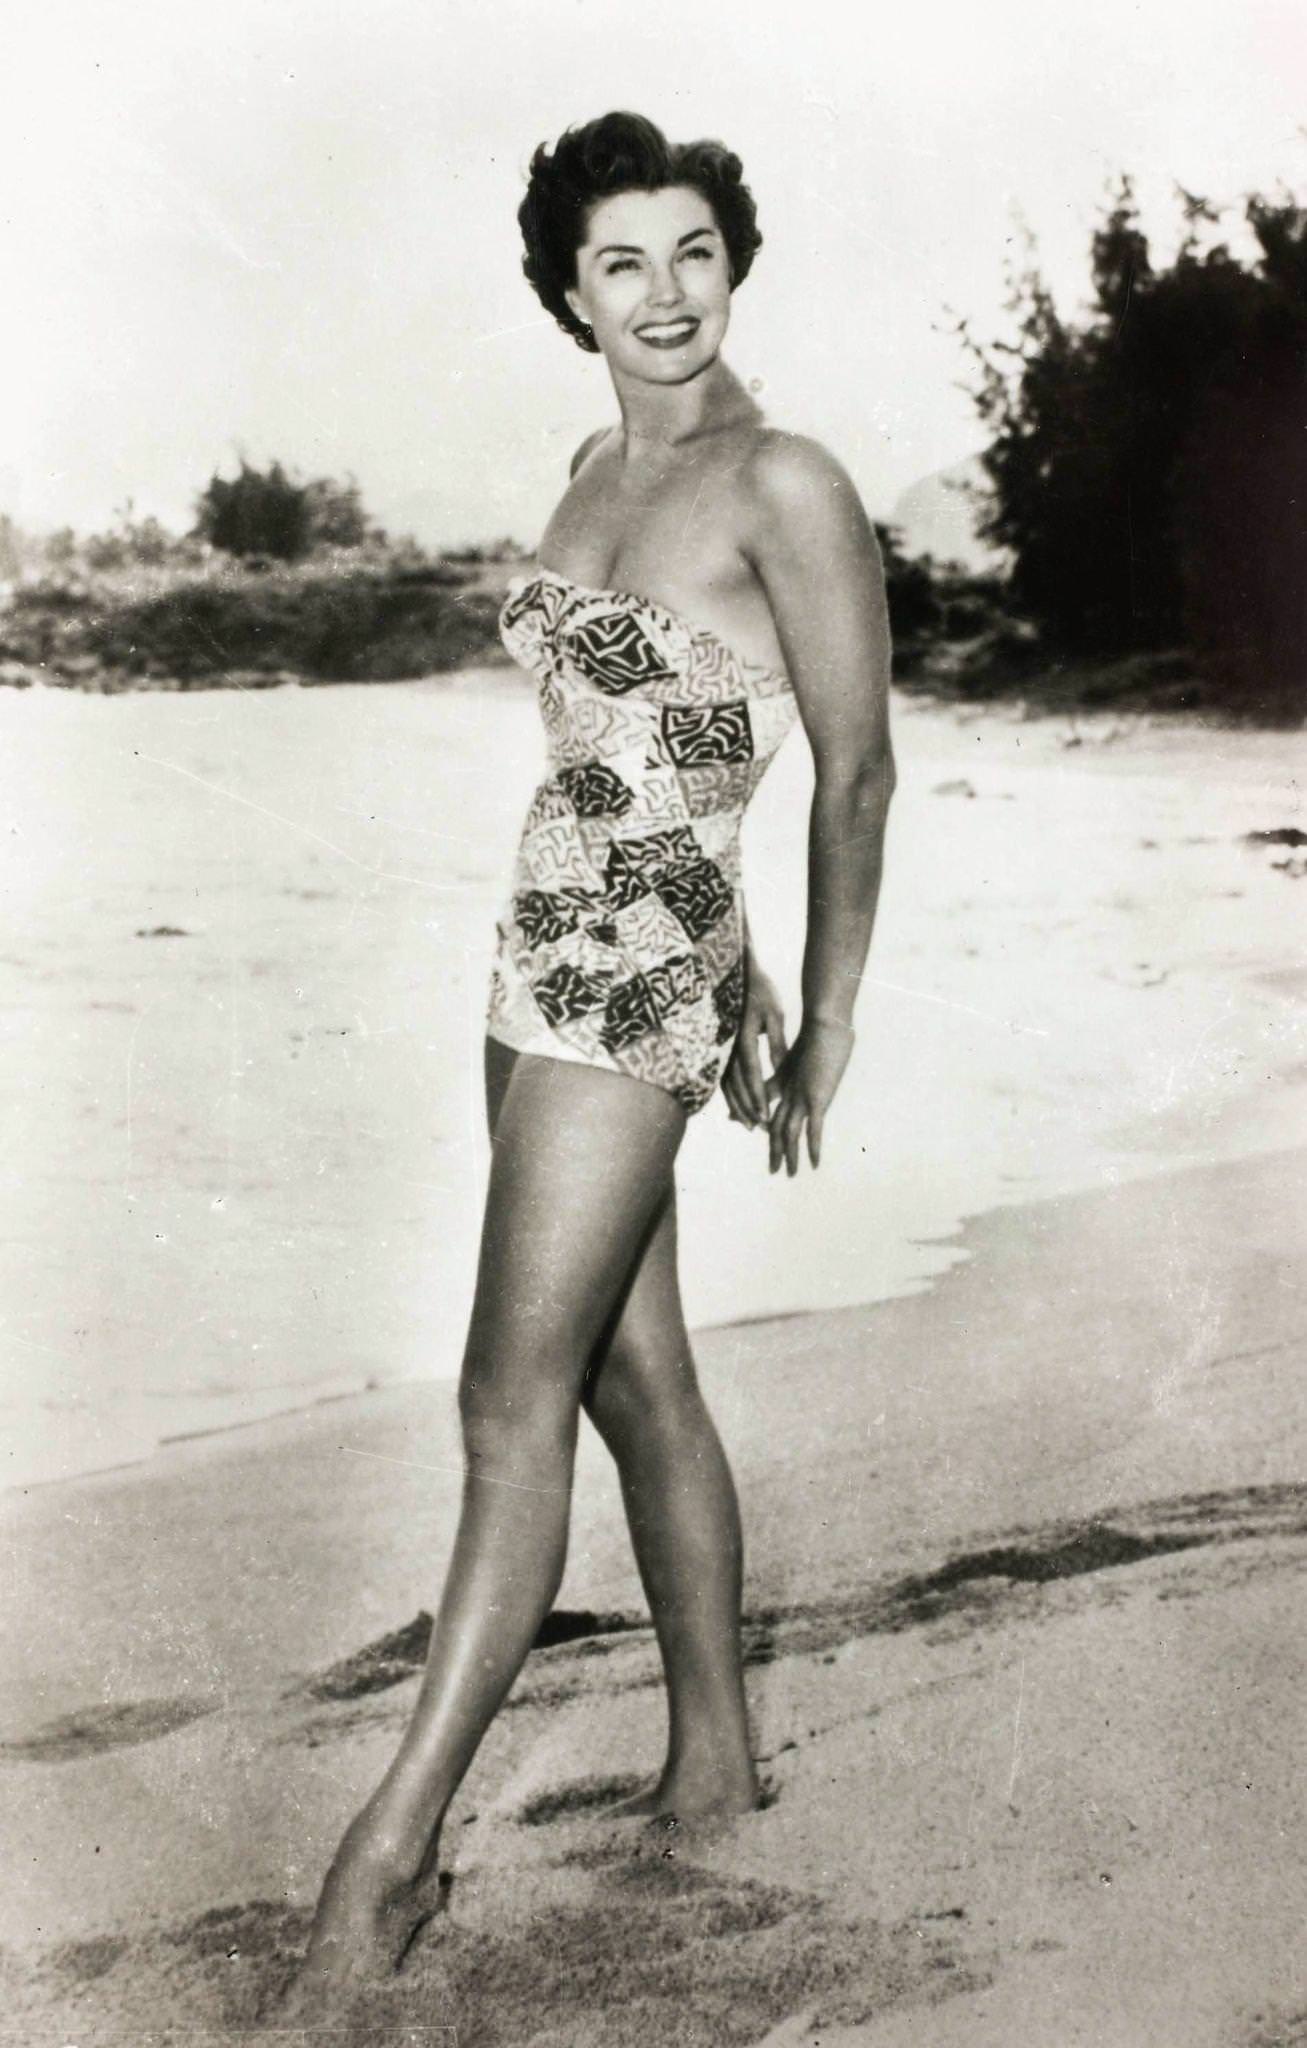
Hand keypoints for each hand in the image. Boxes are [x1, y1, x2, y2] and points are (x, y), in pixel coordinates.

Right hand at [721, 957, 788, 1128]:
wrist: (735, 972)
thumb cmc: (760, 990)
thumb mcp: (774, 1014)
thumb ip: (777, 1043)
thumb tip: (782, 1070)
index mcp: (744, 1037)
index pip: (751, 1075)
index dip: (758, 1098)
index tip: (766, 1117)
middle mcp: (728, 1046)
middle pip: (736, 1085)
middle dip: (747, 1109)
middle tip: (759, 1129)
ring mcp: (720, 1047)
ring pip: (726, 1084)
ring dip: (736, 1106)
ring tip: (747, 1124)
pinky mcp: (719, 1047)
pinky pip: (722, 1076)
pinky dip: (729, 1094)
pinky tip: (735, 1106)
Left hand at [765, 1017, 854, 1174]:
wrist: (824, 1022)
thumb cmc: (819, 1032)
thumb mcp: (803, 1052)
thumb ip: (794, 1062)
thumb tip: (790, 1067)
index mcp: (786, 1081)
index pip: (770, 1108)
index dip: (765, 1125)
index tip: (763, 1138)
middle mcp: (789, 1092)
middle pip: (776, 1126)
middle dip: (775, 1149)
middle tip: (773, 1169)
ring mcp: (800, 1096)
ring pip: (788, 1132)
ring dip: (788, 1155)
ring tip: (789, 1173)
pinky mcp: (816, 1098)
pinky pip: (812, 1130)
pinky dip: (812, 1148)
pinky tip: (814, 1164)